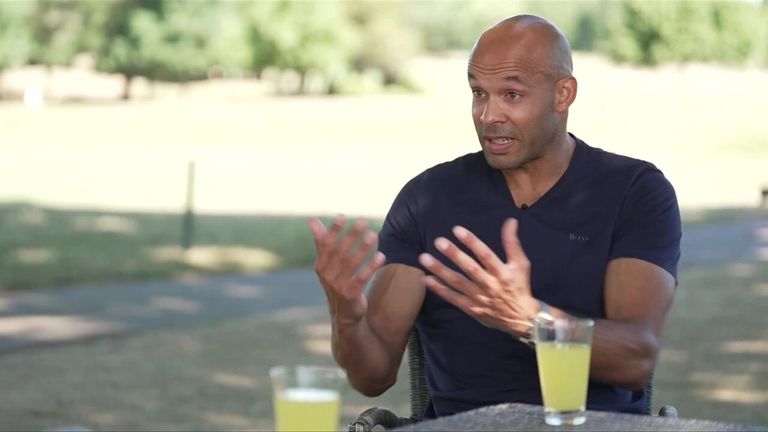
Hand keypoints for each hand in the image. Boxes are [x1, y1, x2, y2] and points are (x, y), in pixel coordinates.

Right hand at [309, 216, 385, 327]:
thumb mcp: (328, 264)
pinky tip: (381, 256)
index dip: (333, 230)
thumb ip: (322, 242)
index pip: (325, 244)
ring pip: (351, 263)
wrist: (344, 314)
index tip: (343, 216)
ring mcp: (338, 285)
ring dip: (363, 248)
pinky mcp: (350, 294)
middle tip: (363, 221)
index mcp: (321, 265)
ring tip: (374, 235)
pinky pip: (361, 278)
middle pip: (339, 251)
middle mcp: (327, 274)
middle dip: (351, 235)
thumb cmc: (338, 283)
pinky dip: (371, 267)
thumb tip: (312, 221)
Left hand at [418, 218, 538, 335]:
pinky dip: (439, 289)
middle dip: (453, 254)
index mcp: (502, 273)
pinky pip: (453, 298)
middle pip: (469, 268)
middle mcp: (489, 285)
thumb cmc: (519, 286)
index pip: (485, 255)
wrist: (521, 318)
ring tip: (424, 258)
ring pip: (457, 282)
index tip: (457, 230)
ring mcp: (478, 298)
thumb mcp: (520, 264)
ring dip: (440, 270)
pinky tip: (427, 279)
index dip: (472, 242)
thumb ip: (512, 243)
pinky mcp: (471, 308)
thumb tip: (510, 221)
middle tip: (438, 241)